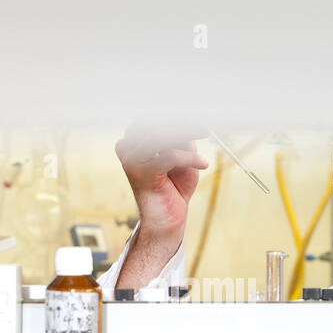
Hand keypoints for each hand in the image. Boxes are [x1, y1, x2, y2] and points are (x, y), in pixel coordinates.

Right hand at [113, 123, 209, 241]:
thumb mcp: (182, 155)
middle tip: (204, 124)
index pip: (153, 116)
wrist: (167, 219)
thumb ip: (181, 137)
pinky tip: (203, 164)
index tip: (197, 112)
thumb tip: (190, 119)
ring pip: (160, 136)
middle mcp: (127, 147)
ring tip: (205, 136)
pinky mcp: (141, 173)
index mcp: (133, 140)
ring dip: (187, 136)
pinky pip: (170, 156)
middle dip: (182, 122)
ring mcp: (131, 159)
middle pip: (155, 122)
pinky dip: (190, 158)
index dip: (175, 113)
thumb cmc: (174, 187)